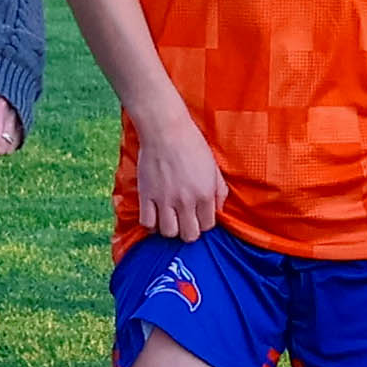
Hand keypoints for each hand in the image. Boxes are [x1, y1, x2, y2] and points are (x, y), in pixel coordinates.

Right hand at [130, 103, 226, 243]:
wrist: (166, 131)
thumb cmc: (192, 145)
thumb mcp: (214, 167)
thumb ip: (219, 191)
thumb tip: (219, 210)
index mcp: (205, 194)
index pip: (208, 226)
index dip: (204, 224)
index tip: (199, 217)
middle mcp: (186, 201)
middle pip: (189, 235)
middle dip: (189, 232)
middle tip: (185, 222)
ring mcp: (164, 200)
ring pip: (168, 232)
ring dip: (170, 229)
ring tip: (170, 220)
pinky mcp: (146, 195)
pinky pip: (147, 223)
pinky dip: (151, 225)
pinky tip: (155, 217)